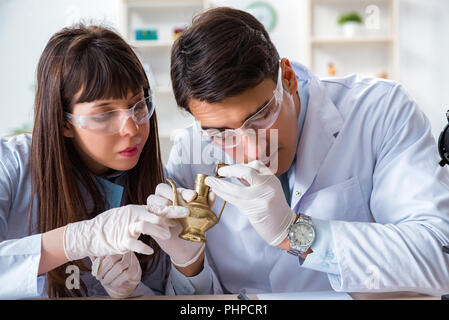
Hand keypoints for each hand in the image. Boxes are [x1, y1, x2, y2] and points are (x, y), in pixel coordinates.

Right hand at [63, 204, 188, 260]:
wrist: (89, 234)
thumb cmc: (110, 225)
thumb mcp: (128, 216)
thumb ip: (144, 216)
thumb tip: (163, 218)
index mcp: (136, 210)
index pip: (157, 206)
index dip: (172, 206)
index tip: (186, 208)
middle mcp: (132, 216)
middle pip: (155, 213)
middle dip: (171, 214)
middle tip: (184, 216)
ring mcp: (126, 228)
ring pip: (144, 225)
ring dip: (158, 230)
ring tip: (167, 235)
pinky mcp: (120, 241)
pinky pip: (133, 243)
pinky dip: (142, 247)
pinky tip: (150, 250)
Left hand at [90, 251, 140, 298]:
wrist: (127, 279)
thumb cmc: (113, 269)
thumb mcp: (104, 262)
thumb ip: (97, 258)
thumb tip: (89, 253)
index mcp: (116, 247)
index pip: (106, 251)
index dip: (99, 261)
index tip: (94, 269)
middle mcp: (126, 251)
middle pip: (112, 258)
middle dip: (103, 270)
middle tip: (98, 277)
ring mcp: (132, 260)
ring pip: (119, 266)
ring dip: (109, 276)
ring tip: (104, 281)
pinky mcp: (135, 269)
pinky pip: (125, 274)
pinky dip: (116, 280)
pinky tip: (112, 283)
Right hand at [146, 183, 215, 267]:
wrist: (187, 247)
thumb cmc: (193, 228)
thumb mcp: (201, 215)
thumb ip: (206, 204)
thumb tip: (213, 194)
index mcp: (174, 195)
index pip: (174, 185)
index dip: (183, 190)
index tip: (193, 197)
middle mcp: (163, 200)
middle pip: (160, 189)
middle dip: (171, 196)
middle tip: (183, 208)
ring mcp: (154, 212)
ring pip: (151, 202)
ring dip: (164, 209)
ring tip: (175, 221)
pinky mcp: (148, 225)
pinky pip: (144, 222)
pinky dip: (156, 226)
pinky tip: (167, 233)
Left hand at [205, 160, 295, 245]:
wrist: (286, 228)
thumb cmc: (274, 210)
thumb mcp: (269, 190)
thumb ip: (254, 181)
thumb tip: (235, 173)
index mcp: (272, 179)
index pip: (255, 165)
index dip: (240, 165)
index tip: (230, 168)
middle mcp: (268, 185)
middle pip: (246, 171)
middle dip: (229, 170)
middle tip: (219, 172)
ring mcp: (262, 197)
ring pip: (236, 188)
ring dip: (220, 184)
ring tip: (210, 181)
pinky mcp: (256, 209)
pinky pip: (235, 200)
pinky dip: (223, 194)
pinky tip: (217, 191)